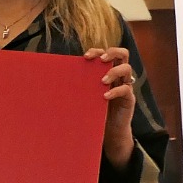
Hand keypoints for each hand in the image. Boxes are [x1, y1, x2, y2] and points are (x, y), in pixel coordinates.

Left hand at [87, 46, 134, 164]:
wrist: (107, 131)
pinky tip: (105, 97)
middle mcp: (118, 75)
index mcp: (106, 71)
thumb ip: (77, 86)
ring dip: (114, 71)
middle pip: (123, 53)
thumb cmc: (92, 110)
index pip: (105, 53)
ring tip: (102, 81)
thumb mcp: (84, 95)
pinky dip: (115, 91)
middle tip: (101, 60)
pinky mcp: (129, 98)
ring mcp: (125, 85)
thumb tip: (53, 79)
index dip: (97, 51)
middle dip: (112, 52)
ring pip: (127, 68)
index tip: (85, 56)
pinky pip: (126, 89)